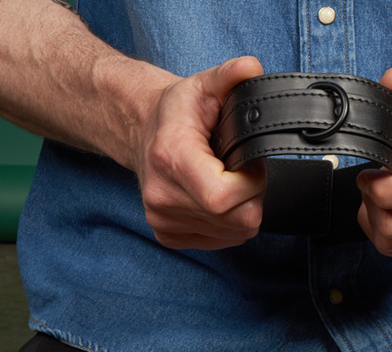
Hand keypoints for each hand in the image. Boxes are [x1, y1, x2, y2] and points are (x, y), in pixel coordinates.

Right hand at [127, 57, 265, 250]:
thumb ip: (230, 76)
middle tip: (240, 169)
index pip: (224, 198)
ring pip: (233, 233)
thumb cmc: (174, 112)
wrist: (139, 130)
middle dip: (251, 195)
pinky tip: (215, 197)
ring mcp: (162, 219)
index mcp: (172, 159)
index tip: (249, 163)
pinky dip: (226, 223)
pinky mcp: (167, 234)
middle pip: (237, 220)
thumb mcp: (203, 86)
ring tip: (225, 179)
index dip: (251, 184)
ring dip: (240, 209)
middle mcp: (163, 195)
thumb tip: (251, 69)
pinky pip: (219, 242)